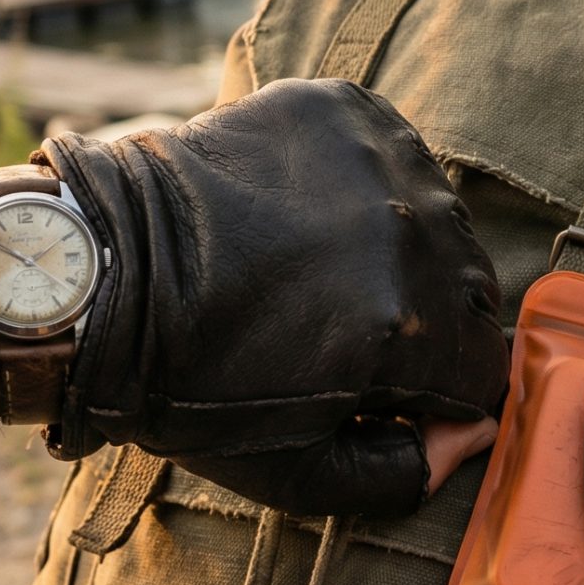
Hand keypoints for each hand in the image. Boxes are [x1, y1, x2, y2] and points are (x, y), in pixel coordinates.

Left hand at [36, 79, 507, 516]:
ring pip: (441, 215)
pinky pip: (393, 150)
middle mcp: (411, 234)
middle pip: (473, 289)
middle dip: (429, 322)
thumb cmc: (187, 384)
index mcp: (405, 331)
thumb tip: (469, 436)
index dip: (443, 394)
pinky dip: (366, 181)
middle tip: (355, 330)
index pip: (483, 368)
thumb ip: (401, 474)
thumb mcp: (293, 475)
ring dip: (402, 247)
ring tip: (325, 267)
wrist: (100, 276)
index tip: (395, 392)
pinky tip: (309, 210)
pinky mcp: (341, 109)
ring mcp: (380, 161)